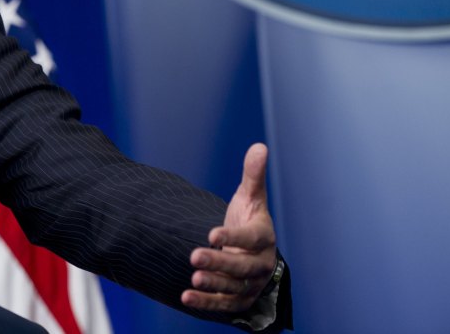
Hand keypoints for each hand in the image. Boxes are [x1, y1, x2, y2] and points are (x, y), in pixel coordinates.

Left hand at [181, 143, 276, 312]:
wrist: (252, 251)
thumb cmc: (249, 220)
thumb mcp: (250, 198)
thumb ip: (253, 175)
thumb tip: (259, 146)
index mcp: (264, 237)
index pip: (251, 237)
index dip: (234, 236)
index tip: (211, 233)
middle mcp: (261, 263)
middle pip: (242, 266)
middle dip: (219, 262)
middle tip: (194, 256)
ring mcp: (251, 283)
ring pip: (234, 286)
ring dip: (214, 284)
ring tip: (193, 278)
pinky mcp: (239, 299)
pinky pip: (224, 304)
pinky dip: (207, 303)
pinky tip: (186, 297)